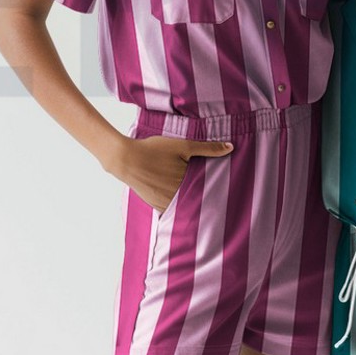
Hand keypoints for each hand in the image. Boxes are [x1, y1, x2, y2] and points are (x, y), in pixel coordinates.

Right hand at [102, 134, 233, 212]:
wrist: (125, 159)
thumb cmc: (154, 150)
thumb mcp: (183, 146)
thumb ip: (208, 148)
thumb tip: (230, 148)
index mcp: (185, 185)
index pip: (208, 192)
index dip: (217, 191)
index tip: (226, 192)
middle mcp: (175, 199)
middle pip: (196, 201)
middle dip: (205, 198)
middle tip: (218, 198)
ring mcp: (164, 204)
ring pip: (184, 207)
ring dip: (191, 203)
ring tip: (202, 199)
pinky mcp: (155, 206)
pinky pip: (172, 209)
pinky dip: (177, 204)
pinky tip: (181, 198)